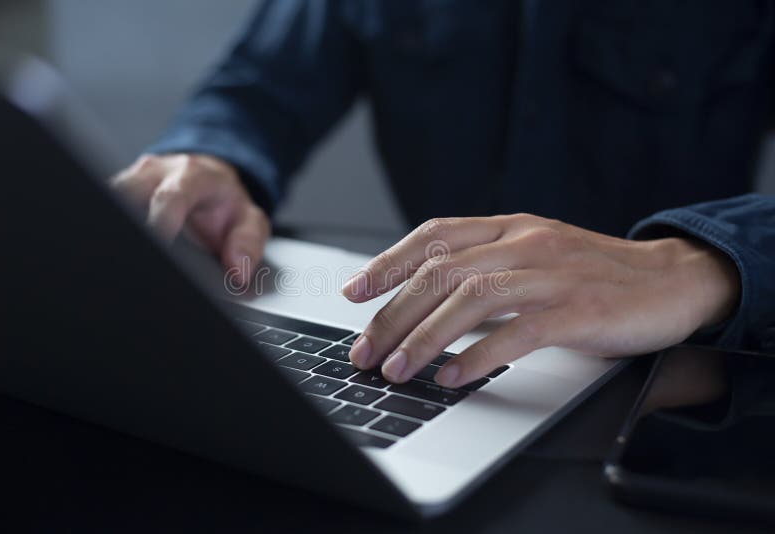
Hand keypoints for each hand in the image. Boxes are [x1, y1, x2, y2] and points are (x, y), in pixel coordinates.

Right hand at [111, 153, 269, 283]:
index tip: (159, 244)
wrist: (210, 181)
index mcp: (193, 176)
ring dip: (115, 223)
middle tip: (134, 255)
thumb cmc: (226, 203)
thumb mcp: (250, 220)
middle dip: (126, 223)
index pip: (170, 197)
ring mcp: (134, 178)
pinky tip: (114, 250)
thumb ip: (248, 242)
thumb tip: (238, 270)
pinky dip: (109, 224)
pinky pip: (106, 204)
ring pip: (109, 198)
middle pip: (127, 193)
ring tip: (120, 256)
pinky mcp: (119, 190)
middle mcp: (158, 172)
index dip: (161, 222)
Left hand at [342, 214, 739, 387]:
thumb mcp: (533, 256)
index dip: (388, 262)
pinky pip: (518, 331)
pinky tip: (453, 377)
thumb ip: (485, 267)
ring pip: (472, 299)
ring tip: (398, 369)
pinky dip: (479, 355)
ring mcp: (552, 273)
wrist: (671, 279)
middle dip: (393, 314)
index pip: (434, 236)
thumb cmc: (594, 274)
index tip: (353, 291)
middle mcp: (524, 242)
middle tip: (365, 351)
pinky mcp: (578, 308)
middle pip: (441, 273)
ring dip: (426, 337)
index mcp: (509, 227)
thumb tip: (424, 299)